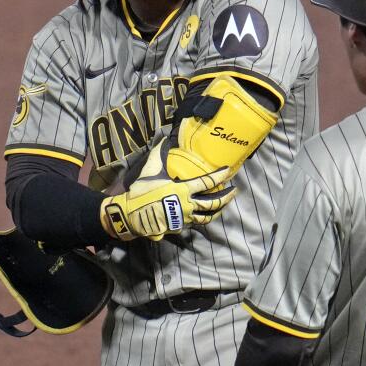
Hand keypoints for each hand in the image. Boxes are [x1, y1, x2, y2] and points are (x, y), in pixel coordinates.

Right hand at [100, 139, 235, 240]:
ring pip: (208, 217)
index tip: (229, 171)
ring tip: (224, 205)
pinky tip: (206, 215)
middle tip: (234, 190)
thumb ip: (159, 152)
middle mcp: (188, 205)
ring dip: (219, 210)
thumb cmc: (141, 191)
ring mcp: (185, 218)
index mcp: (184, 189)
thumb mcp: (151, 169)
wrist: (130, 215)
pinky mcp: (179, 227)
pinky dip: (203, 218)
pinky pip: (195, 223)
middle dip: (227, 197)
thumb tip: (164, 137)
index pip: (208, 182)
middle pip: (214, 203)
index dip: (220, 176)